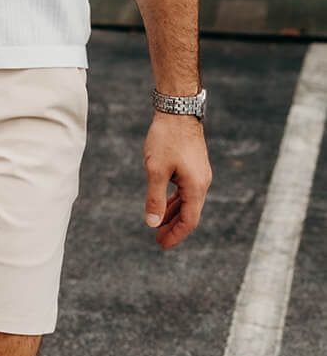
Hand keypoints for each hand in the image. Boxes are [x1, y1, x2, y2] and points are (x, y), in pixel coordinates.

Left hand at [143, 113, 210, 249]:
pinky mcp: (194, 165)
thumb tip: (153, 223)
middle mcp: (202, 183)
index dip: (175, 235)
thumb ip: (155, 198)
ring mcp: (200, 174)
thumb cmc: (166, 139)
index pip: (189, 221)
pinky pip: (186, 190)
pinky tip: (164, 202)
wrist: (178, 110)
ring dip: (173, 213)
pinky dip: (175, 199)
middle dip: (173, 227)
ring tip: (158, 224)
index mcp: (196, 187)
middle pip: (189, 213)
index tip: (161, 245)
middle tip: (158, 239)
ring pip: (187, 201)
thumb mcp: (155, 170)